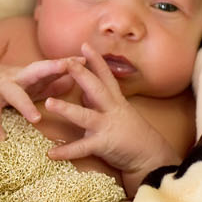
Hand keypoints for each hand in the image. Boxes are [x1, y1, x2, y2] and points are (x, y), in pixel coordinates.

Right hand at [0, 58, 77, 138]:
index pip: (51, 66)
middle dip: (51, 68)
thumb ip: (51, 82)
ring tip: (35, 118)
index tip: (84, 61)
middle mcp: (17, 76)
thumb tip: (74, 80)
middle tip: (66, 67)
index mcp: (30, 73)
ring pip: (14, 94)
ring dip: (25, 105)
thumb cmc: (8, 82)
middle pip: (35, 70)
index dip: (66, 64)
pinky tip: (1, 138)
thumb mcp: (31, 82)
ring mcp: (0, 87)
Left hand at [43, 44, 180, 180]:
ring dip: (66, 109)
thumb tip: (84, 91)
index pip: (105, 76)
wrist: (151, 156)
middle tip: (66, 62)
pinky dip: (65, 151)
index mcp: (115, 101)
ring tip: (50, 102)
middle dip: (81, 75)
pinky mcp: (103, 145)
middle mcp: (112, 110)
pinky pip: (81, 149)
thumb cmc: (133, 134)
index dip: (96, 61)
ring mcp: (107, 127)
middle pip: (96, 89)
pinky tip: (50, 153)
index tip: (84, 45)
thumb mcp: (118, 112)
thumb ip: (100, 102)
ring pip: (85, 116)